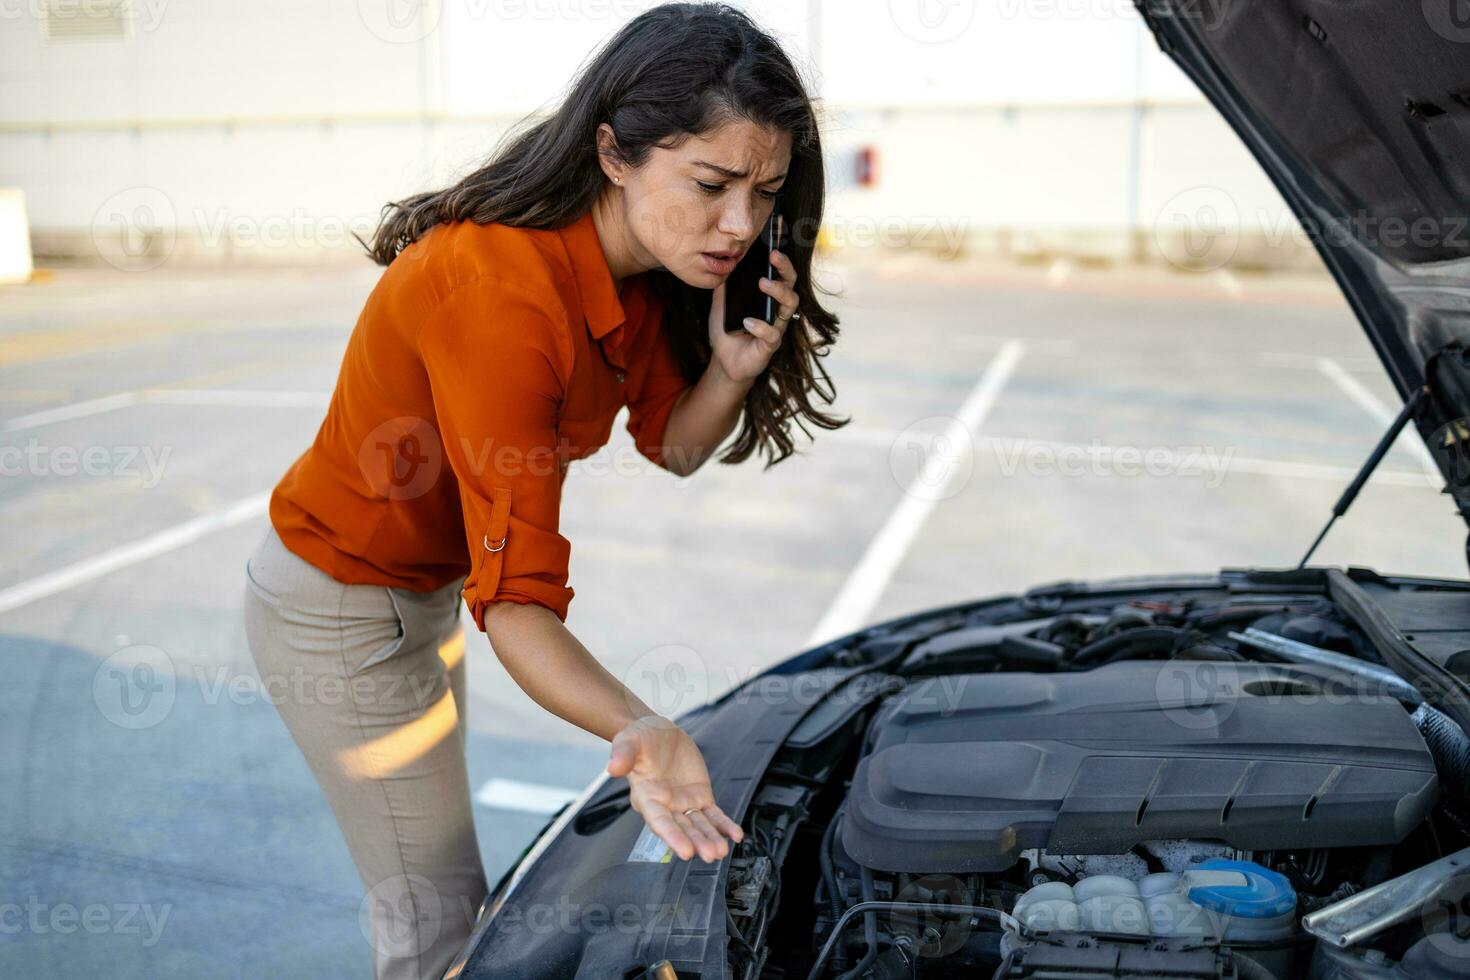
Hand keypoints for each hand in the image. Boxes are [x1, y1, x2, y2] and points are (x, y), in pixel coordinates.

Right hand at [606, 715, 744, 861]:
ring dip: (711, 838)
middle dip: (696, 842)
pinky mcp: (700, 797)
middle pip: (682, 828)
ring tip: (722, 851)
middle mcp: (666, 806)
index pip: (660, 821)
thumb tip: (613, 767)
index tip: (685, 851)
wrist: (658, 732)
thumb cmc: (640, 738)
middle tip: (710, 854)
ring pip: (699, 825)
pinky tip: (735, 835)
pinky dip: (724, 825)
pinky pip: (714, 815)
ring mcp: (684, 804)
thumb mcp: (629, 740)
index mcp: (646, 797)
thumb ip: (622, 754)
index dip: (673, 836)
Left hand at [708, 247, 799, 385]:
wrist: (724, 360)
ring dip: (778, 292)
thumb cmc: (728, 329)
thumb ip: (724, 285)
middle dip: (785, 269)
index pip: (781, 275)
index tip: (774, 246)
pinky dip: (760, 326)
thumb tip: (722, 262)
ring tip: (763, 284)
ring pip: (789, 307)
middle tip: (774, 257)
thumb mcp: (721, 303)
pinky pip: (772, 334)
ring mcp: (776, 327)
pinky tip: (747, 322)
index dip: (782, 261)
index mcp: (768, 298)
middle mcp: (777, 310)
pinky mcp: (770, 345)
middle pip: (791, 286)